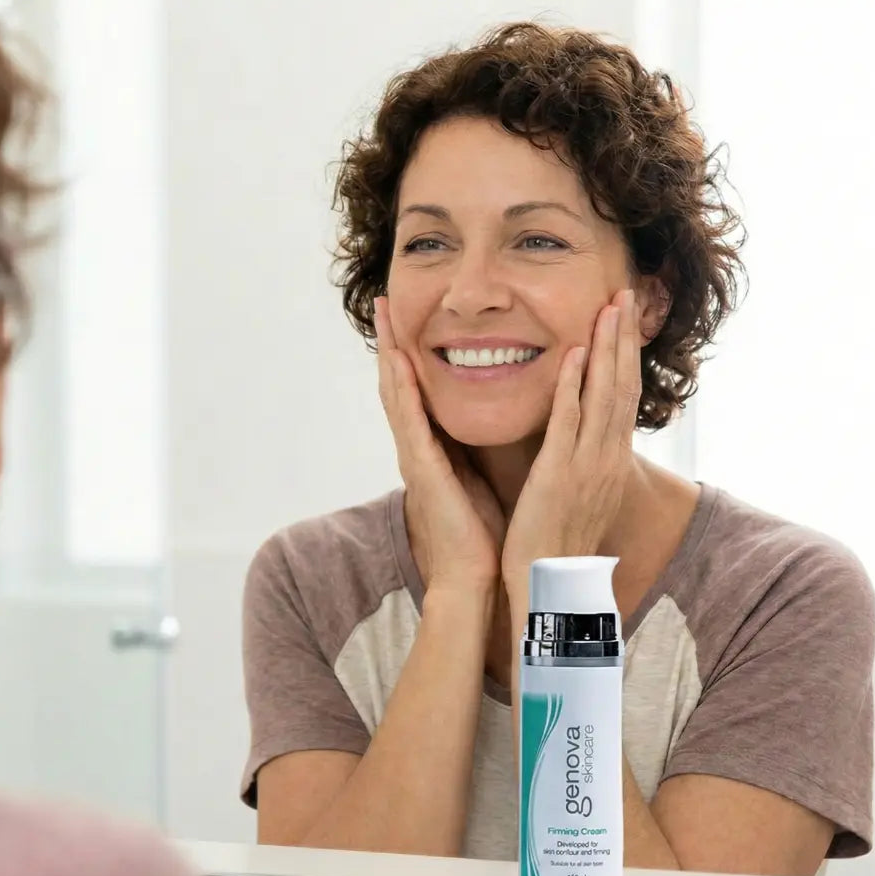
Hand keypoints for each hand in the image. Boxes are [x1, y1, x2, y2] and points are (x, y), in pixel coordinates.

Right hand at [374, 296, 503, 590]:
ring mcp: (415, 456)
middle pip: (398, 383)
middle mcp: (417, 446)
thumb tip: (491, 421)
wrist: (473, 574)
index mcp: (433, 447)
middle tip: (383, 300)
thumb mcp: (478, 475)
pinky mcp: (422, 469)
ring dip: (388, 352)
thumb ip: (475, 447)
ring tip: (383, 315)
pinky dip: (401, 388)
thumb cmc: (480, 529)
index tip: (408, 315)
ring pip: (396, 393)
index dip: (410, 351)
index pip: (417, 389)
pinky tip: (397, 360)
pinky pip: (409, 421)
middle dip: (391, 341)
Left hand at [501, 289, 640, 601]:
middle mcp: (607, 458)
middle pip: (623, 386)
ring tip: (611, 306)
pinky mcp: (559, 474)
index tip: (625, 319)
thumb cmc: (560, 542)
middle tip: (627, 293)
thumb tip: (587, 438)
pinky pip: (569, 422)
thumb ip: (585, 461)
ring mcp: (587, 465)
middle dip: (625, 338)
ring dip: (608, 348)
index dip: (626, 356)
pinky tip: (575, 353)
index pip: (623, 397)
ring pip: (604, 396)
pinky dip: (574, 385)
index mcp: (610, 461)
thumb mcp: (581, 495)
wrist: (551, 586)